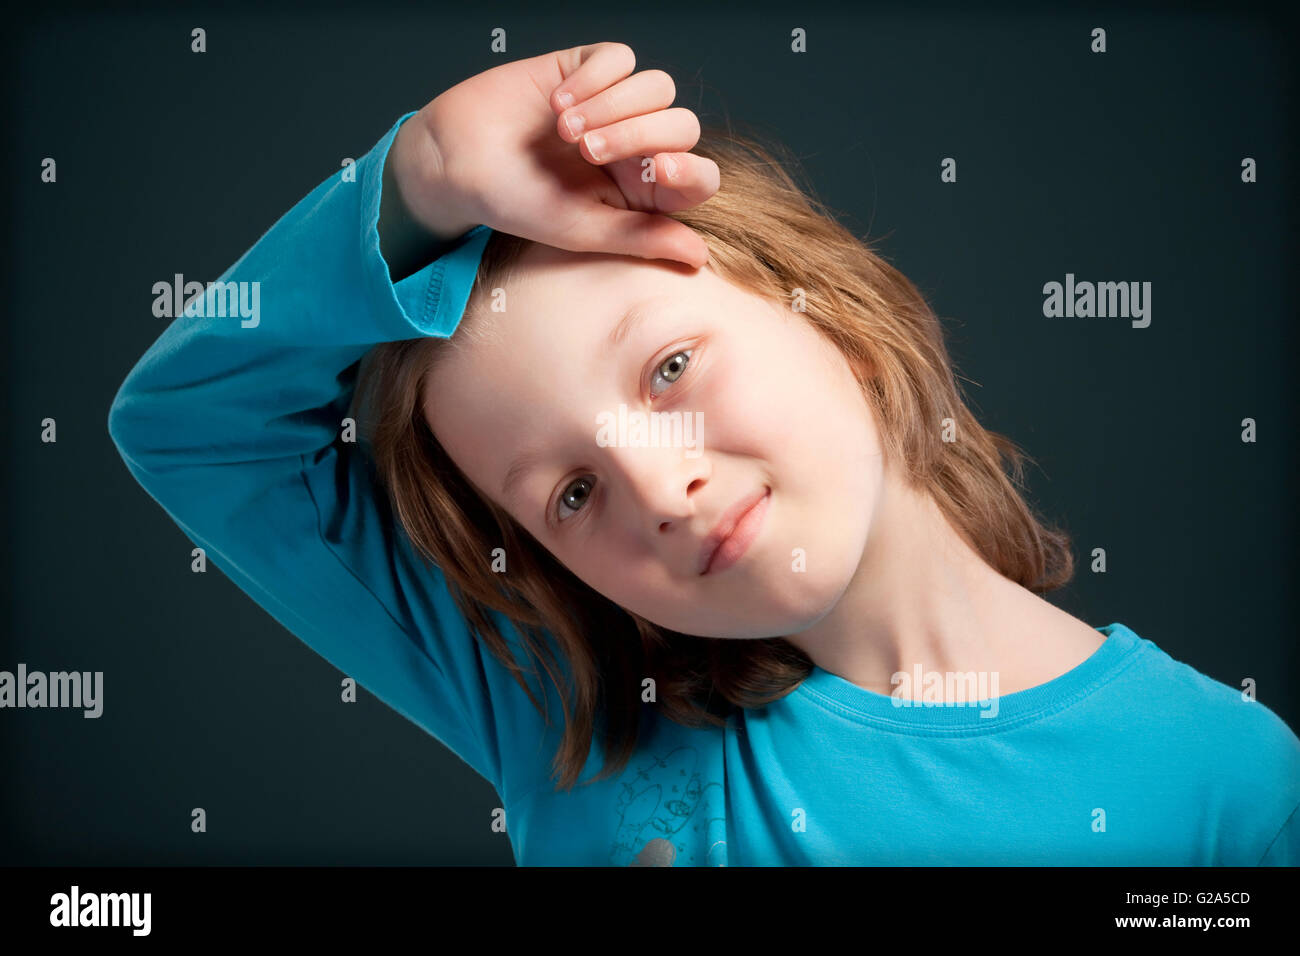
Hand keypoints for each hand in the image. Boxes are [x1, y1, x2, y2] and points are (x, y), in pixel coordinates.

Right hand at [388, 41, 718, 267]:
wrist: (457, 161)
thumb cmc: (517, 203)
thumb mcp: (583, 230)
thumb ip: (642, 238)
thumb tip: (698, 256)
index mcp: (645, 190)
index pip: (697, 175)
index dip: (690, 170)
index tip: (659, 169)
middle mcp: (638, 145)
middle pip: (682, 124)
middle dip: (639, 133)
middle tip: (585, 152)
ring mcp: (616, 103)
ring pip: (657, 86)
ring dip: (613, 105)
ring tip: (564, 131)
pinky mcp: (587, 67)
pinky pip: (620, 58)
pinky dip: (594, 78)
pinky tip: (557, 102)